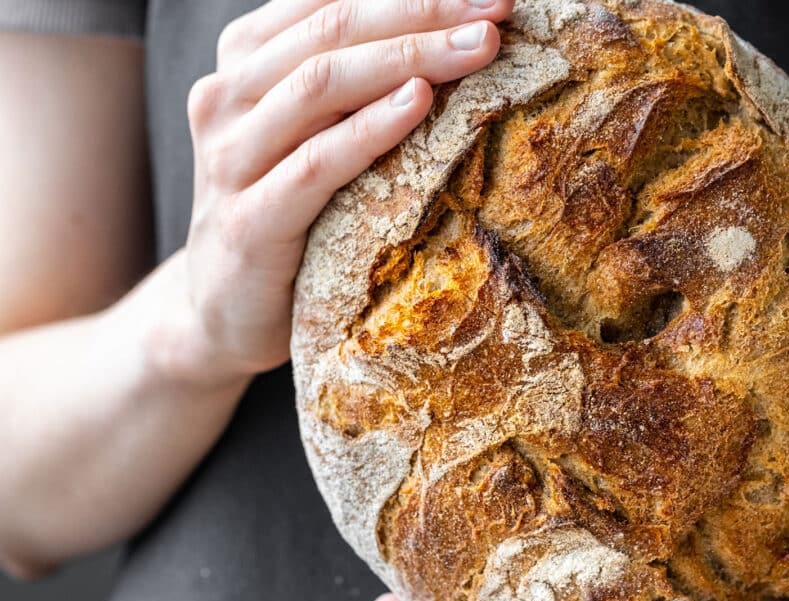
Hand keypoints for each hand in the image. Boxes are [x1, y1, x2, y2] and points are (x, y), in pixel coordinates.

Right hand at [159, 0, 512, 383]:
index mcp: (245, 61)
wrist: (222, 310)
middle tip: (494, 8)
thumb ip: (353, 85)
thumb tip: (449, 36)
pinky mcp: (248, 222)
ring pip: (320, 85)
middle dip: (420, 12)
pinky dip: (370, 129)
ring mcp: (229, 158)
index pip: (328, 1)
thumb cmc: (288, 210)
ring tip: (479, 47)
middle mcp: (226, 96)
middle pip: (331, 31)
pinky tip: (421, 103)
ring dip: (408, 57)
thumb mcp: (312, 133)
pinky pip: (316, 163)